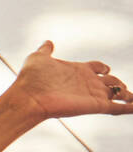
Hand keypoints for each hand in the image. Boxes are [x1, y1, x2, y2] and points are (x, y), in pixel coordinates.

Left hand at [4, 41, 129, 121]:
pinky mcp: (94, 106)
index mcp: (77, 71)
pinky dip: (129, 108)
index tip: (105, 69)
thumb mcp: (38, 58)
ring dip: (127, 96)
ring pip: (116, 95)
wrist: (28, 96)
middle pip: (109, 83)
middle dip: (118, 84)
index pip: (96, 68)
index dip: (102, 68)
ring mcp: (92, 95)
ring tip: (132, 98)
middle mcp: (86, 83)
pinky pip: (117, 108)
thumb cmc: (30, 78)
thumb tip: (47, 42)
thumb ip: (46, 50)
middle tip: (124, 88)